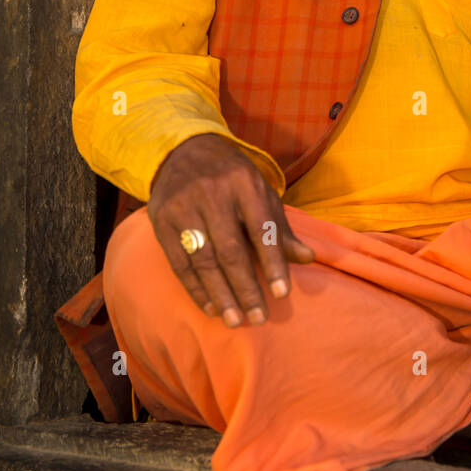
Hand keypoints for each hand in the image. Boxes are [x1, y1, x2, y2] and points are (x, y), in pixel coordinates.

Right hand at [147, 134, 314, 325]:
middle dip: (246, 287)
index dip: (273, 262)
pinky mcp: (162, 220)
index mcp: (245, 183)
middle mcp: (213, 193)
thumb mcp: (261, 191)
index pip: (262, 228)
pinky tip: (210, 306)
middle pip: (231, 249)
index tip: (282, 294)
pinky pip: (179, 262)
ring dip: (220, 294)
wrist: (184, 150)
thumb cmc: (232, 177)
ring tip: (235, 320)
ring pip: (203, 259)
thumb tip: (308, 258)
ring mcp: (184, 206)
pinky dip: (195, 288)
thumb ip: (281, 227)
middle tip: (259, 317)